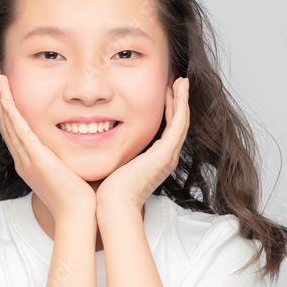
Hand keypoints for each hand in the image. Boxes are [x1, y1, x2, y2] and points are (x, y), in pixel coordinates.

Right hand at [0, 72, 96, 220]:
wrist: (78, 215)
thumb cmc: (78, 196)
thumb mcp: (67, 170)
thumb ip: (64, 156)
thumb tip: (77, 140)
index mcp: (29, 162)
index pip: (14, 130)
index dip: (8, 108)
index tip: (7, 89)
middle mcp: (23, 160)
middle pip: (6, 123)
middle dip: (1, 98)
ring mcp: (27, 160)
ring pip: (9, 124)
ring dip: (3, 99)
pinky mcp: (36, 160)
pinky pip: (20, 133)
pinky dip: (12, 115)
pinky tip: (7, 99)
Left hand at [96, 76, 189, 213]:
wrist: (113, 205)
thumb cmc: (110, 190)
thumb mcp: (117, 163)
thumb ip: (118, 150)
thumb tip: (104, 137)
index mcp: (156, 160)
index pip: (168, 129)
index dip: (169, 109)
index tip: (166, 91)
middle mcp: (166, 158)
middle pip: (179, 123)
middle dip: (179, 101)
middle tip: (180, 81)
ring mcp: (167, 156)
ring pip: (181, 121)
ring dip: (182, 99)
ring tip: (182, 81)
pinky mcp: (165, 154)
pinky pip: (178, 125)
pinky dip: (179, 107)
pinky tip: (177, 92)